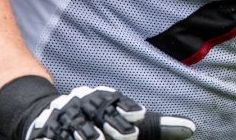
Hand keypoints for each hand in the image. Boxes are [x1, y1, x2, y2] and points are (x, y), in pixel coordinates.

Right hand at [0, 77, 194, 139]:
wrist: (51, 113)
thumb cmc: (100, 119)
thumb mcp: (128, 121)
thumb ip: (158, 126)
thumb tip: (192, 129)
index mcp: (102, 98)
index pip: (117, 103)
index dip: (127, 110)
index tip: (139, 116)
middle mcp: (82, 104)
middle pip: (98, 115)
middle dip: (112, 126)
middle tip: (125, 137)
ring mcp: (62, 118)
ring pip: (74, 128)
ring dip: (84, 135)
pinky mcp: (43, 132)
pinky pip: (48, 136)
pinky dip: (52, 138)